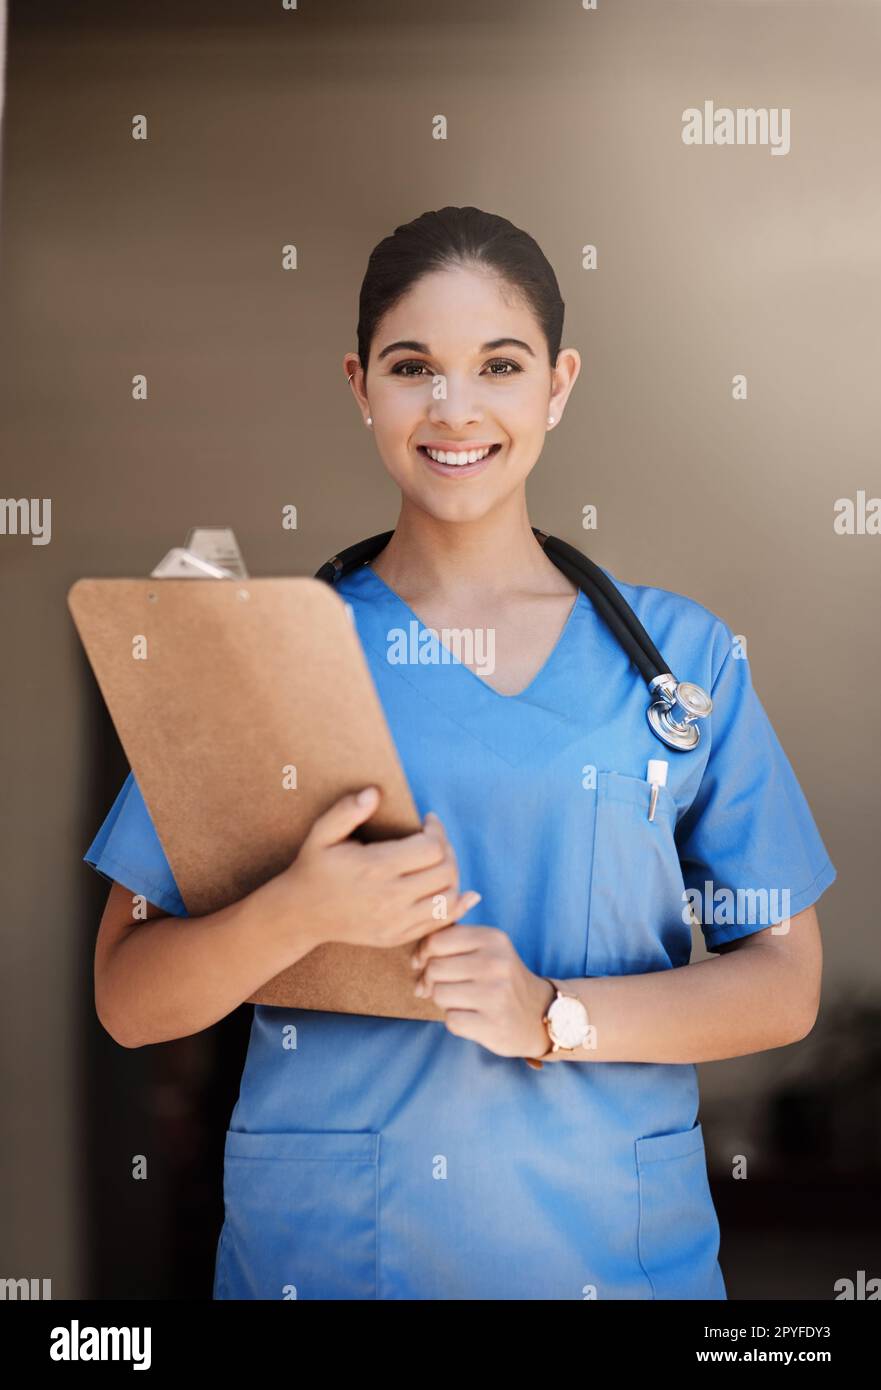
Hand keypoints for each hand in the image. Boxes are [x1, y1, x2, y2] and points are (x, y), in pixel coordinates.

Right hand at [265, 787, 480, 950]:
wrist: (301, 914)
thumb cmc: (315, 868)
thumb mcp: (322, 834)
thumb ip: (346, 811)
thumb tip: (374, 793)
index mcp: (375, 868)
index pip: (431, 848)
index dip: (436, 830)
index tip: (427, 821)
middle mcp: (390, 898)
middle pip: (445, 872)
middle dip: (446, 850)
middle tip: (434, 840)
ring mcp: (396, 922)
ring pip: (448, 898)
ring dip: (451, 876)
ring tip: (437, 862)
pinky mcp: (398, 936)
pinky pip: (440, 922)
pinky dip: (453, 904)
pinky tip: (447, 886)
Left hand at [410, 924, 555, 1059]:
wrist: (539, 1014)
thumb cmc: (500, 979)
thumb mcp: (487, 948)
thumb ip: (453, 939)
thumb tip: (416, 955)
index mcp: (492, 938)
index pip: (436, 940)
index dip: (423, 954)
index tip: (424, 963)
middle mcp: (496, 963)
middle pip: (434, 968)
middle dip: (431, 980)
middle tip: (442, 986)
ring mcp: (496, 995)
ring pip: (439, 994)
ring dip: (444, 1001)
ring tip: (462, 1001)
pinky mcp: (493, 1024)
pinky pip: (451, 1021)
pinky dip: (456, 1021)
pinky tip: (472, 1017)